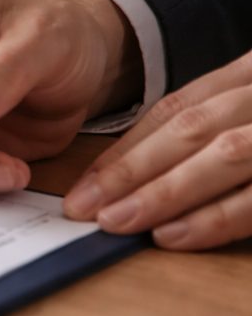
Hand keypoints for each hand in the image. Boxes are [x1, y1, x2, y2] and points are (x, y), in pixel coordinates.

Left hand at [64, 54, 251, 249]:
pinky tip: (172, 234)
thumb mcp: (248, 115)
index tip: (84, 185)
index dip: (126, 150)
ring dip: (163, 193)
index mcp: (249, 80)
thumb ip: (209, 134)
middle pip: (188, 128)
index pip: (176, 111)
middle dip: (130, 171)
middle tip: (81, 207)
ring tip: (114, 222)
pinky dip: (215, 217)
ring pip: (222, 155)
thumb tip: (137, 180)